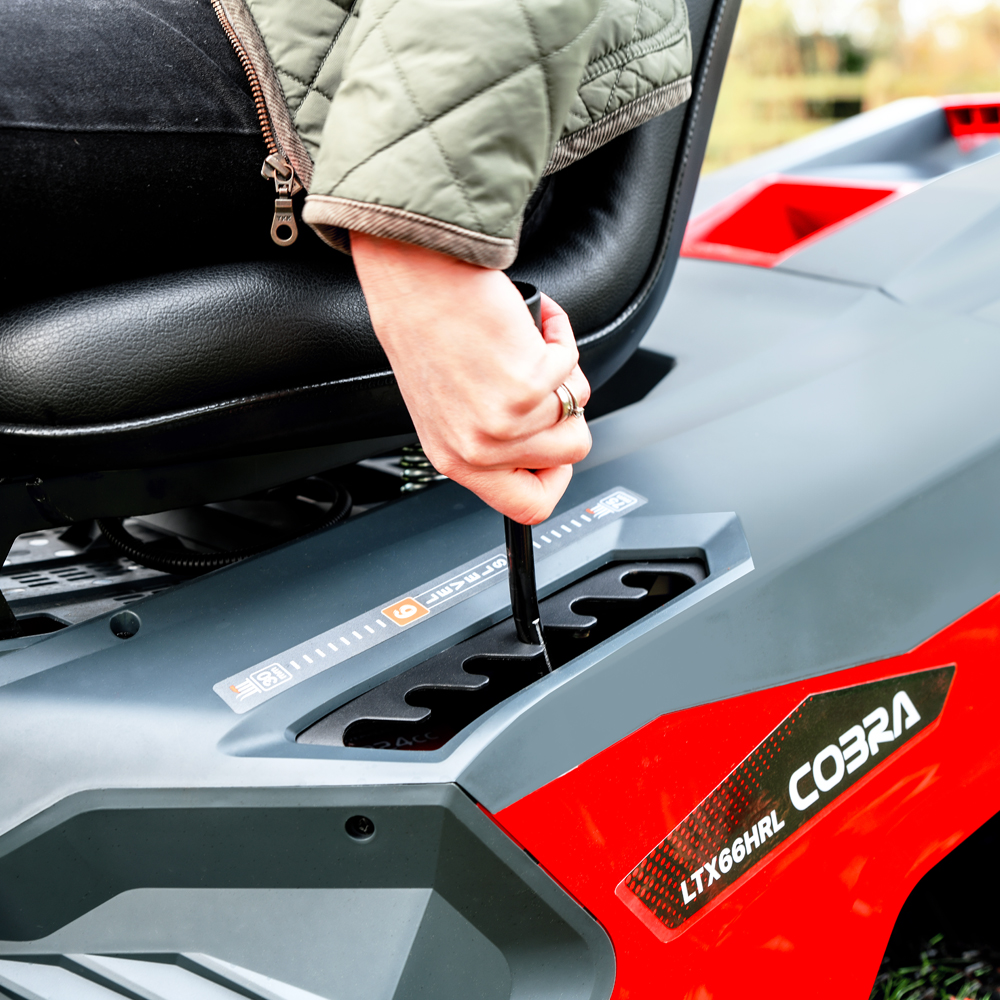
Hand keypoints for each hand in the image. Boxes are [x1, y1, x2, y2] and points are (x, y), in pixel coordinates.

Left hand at [352, 232, 590, 523]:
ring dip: (562, 372)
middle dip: (567, 412)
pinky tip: (530, 325)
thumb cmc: (429, 330)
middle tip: (538, 382)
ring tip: (526, 348)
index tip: (553, 455)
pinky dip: (559, 337)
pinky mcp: (527, 385)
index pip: (527, 508)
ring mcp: (505, 422)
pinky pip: (573, 365)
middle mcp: (478, 449)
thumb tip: (541, 447)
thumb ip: (491, 440)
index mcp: (455, 460)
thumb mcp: (448, 408)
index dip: (554, 481)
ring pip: (578, 409)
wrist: (419, 280)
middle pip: (569, 455)